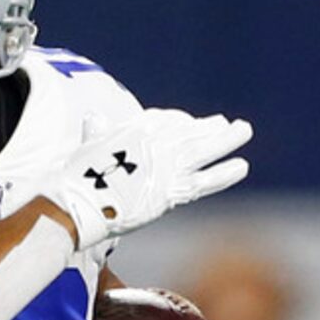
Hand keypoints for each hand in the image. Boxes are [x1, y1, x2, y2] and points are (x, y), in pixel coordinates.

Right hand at [44, 110, 251, 254]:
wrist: (78, 202)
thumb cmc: (75, 177)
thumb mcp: (87, 145)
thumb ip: (96, 131)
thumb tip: (93, 118)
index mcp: (136, 128)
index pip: (166, 119)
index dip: (180, 122)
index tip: (190, 123)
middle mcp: (156, 141)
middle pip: (190, 129)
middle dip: (209, 126)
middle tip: (227, 123)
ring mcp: (167, 164)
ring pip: (204, 148)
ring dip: (227, 138)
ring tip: (244, 130)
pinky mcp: (173, 189)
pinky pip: (206, 180)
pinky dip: (225, 173)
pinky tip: (242, 166)